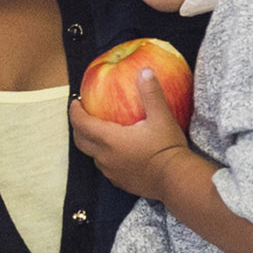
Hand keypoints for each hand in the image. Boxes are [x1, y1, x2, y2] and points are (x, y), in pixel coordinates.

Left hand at [68, 65, 202, 203]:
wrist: (176, 180)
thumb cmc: (167, 148)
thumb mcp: (161, 116)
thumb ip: (151, 93)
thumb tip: (145, 71)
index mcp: (110, 139)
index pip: (82, 124)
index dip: (75, 112)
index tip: (75, 102)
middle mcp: (105, 157)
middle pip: (81, 141)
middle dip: (78, 127)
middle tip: (82, 115)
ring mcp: (111, 172)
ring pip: (93, 155)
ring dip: (92, 142)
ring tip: (99, 130)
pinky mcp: (120, 182)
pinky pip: (106, 166)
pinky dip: (105, 155)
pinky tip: (117, 150)